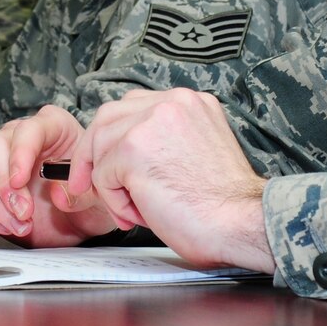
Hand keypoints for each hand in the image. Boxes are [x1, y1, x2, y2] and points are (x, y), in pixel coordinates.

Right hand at [0, 105, 115, 246]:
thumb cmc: (92, 198)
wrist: (81, 220)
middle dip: (3, 185)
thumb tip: (56, 193)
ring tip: (19, 224)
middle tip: (23, 214)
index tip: (19, 182)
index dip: (20, 155)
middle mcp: (19, 138)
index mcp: (53, 127)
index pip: (26, 130)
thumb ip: (83, 192)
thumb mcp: (101, 195)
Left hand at [67, 88, 274, 273]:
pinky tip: (141, 213)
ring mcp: (151, 121)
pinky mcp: (134, 147)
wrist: (240, 223)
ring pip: (100, 146)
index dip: (112, 137)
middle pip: (108, 116)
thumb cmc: (221, 204)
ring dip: (109, 183)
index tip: (103, 162)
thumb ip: (162, 141)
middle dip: (93, 153)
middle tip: (87, 184)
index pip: (132, 106)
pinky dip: (114, 201)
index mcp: (189, 102)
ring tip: (135, 208)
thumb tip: (118, 152)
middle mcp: (171, 103)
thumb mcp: (193, 154)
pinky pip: (102, 175)